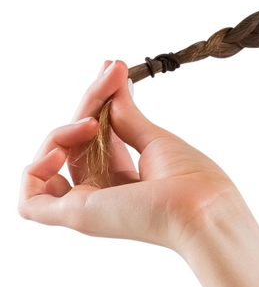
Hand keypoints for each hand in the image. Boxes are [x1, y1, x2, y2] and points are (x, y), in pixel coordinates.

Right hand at [17, 57, 244, 254]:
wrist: (202, 209)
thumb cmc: (193, 181)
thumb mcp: (156, 138)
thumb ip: (127, 115)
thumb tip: (113, 80)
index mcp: (127, 182)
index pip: (98, 137)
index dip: (100, 102)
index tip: (114, 69)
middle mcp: (104, 195)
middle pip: (76, 144)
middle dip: (89, 105)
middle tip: (110, 78)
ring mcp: (87, 207)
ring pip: (50, 165)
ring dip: (60, 135)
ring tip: (90, 124)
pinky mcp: (74, 217)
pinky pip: (29, 204)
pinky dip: (35, 173)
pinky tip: (60, 152)